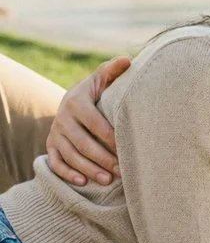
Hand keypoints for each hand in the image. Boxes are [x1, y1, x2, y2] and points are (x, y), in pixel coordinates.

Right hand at [46, 56, 130, 185]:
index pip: (94, 123)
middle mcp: (62, 118)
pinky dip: (68, 174)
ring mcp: (55, 133)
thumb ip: (113, 71)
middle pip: (83, 143)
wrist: (72, 102)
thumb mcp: (102, 80)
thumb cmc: (95, 93)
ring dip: (89, 170)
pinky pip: (56, 163)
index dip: (110, 137)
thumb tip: (127, 60)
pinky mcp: (50, 146)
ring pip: (70, 156)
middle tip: (122, 171)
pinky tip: (84, 182)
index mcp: (76, 102)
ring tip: (108, 180)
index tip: (127, 149)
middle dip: (103, 159)